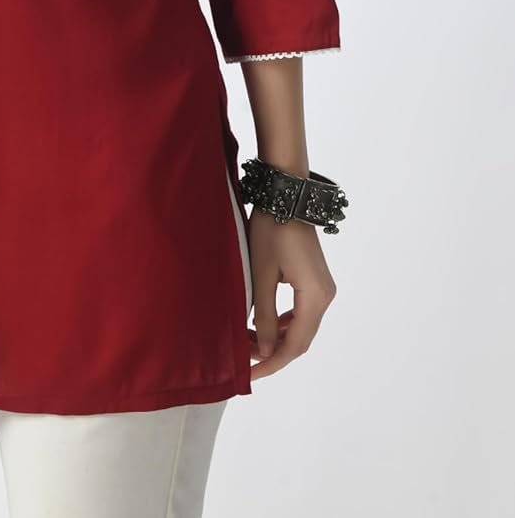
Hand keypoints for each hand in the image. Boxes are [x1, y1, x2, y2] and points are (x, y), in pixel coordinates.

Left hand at [246, 206, 336, 378]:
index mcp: (316, 297)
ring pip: (300, 325)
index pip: (295, 344)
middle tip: (244, 360)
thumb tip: (266, 351)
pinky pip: (300, 311)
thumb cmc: (272, 230)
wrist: (286, 195)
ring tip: (248, 342)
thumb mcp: (262, 275)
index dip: (272, 362)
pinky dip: (282, 322)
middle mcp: (325, 295)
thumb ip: (264, 316)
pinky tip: (263, 325)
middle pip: (301, 338)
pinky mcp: (314, 279)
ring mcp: (322, 287)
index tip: (249, 374)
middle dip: (273, 351)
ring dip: (276, 337)